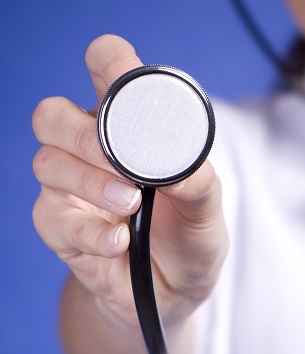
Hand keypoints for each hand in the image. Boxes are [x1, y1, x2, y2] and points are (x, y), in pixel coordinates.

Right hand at [32, 34, 228, 329]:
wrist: (175, 292)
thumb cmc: (191, 236)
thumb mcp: (209, 207)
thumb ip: (199, 180)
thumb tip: (180, 163)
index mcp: (131, 128)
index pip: (107, 71)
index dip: (110, 61)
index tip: (126, 78)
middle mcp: (93, 150)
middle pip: (52, 114)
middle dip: (82, 134)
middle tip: (123, 163)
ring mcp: (71, 189)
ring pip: (47, 163)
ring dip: (91, 184)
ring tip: (132, 204)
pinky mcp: (61, 228)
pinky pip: (54, 218)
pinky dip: (91, 231)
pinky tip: (120, 241)